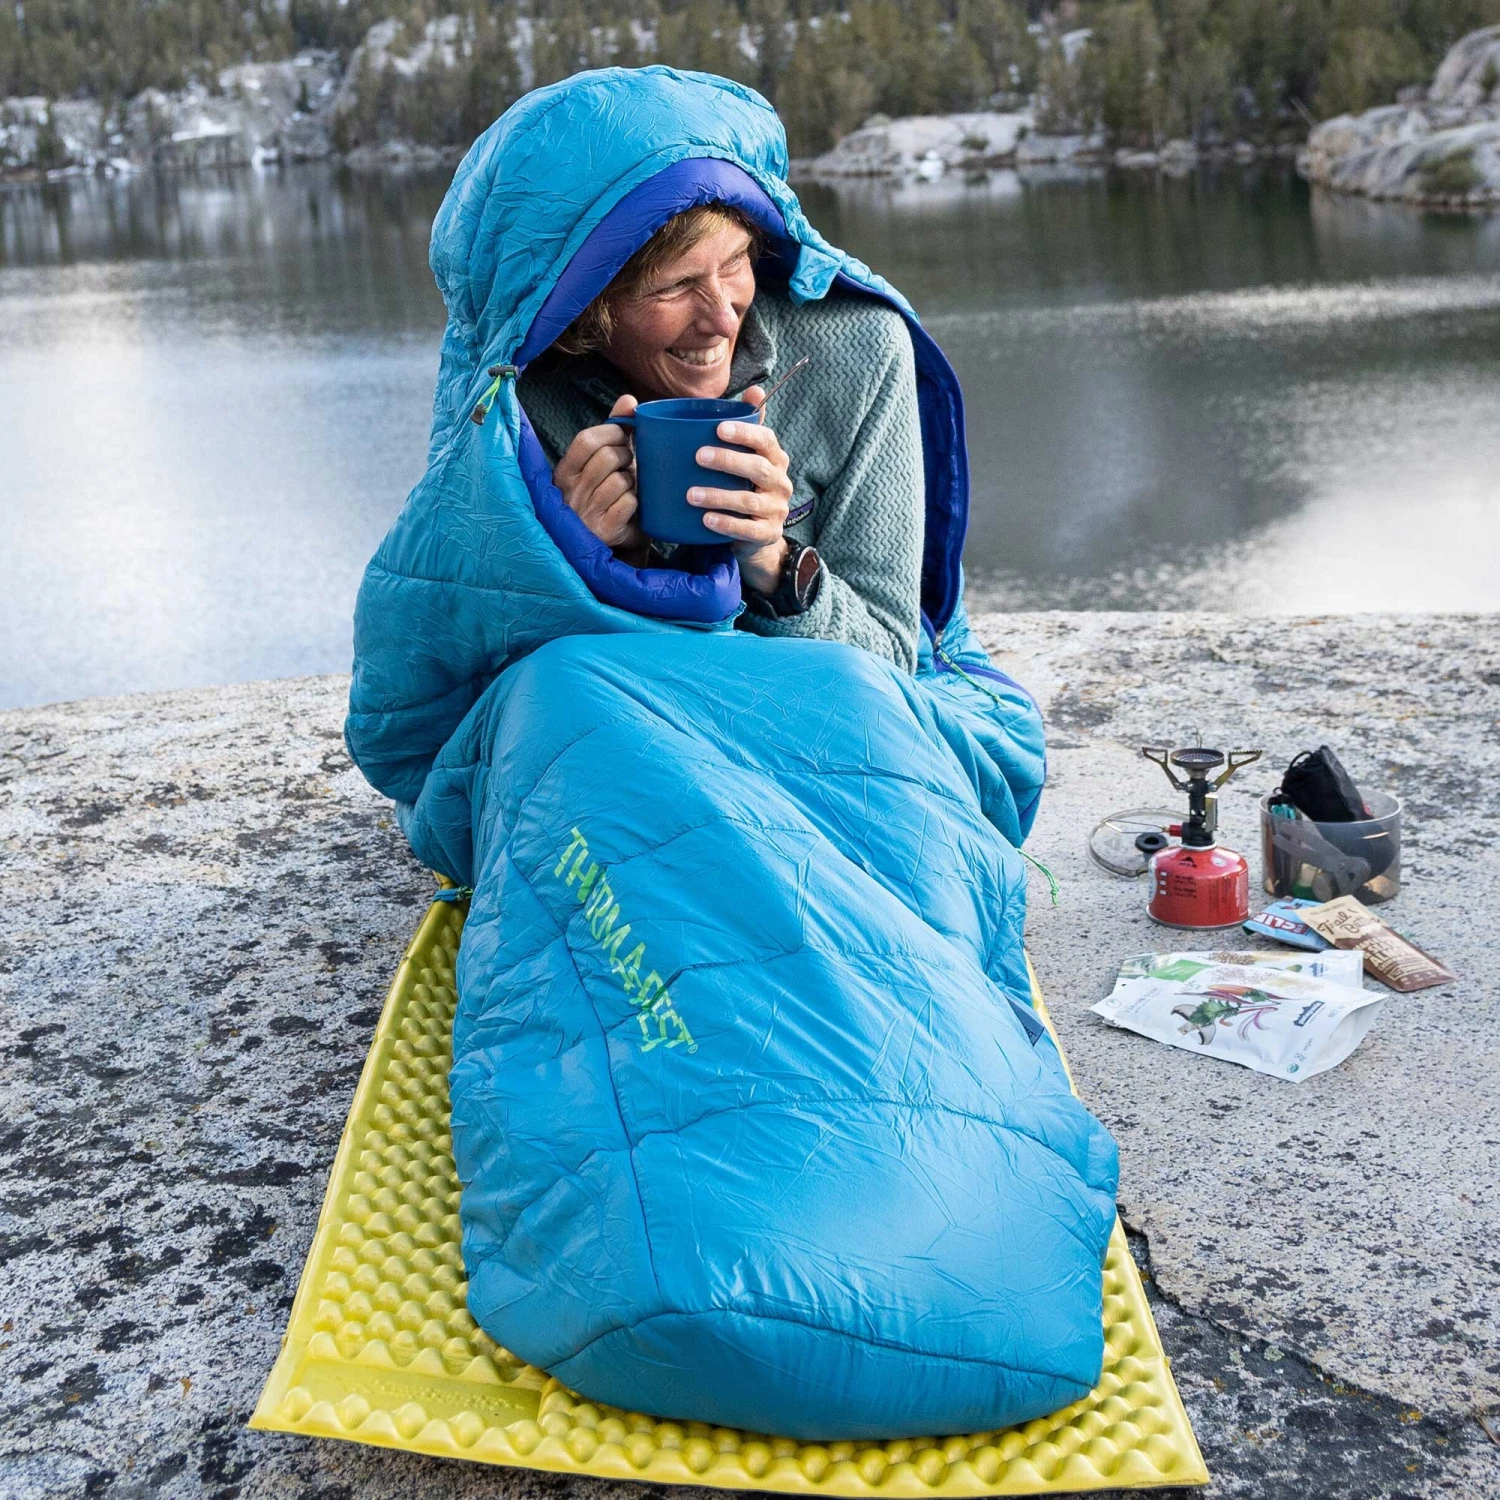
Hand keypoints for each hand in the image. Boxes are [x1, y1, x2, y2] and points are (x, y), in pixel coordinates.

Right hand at [554, 394, 643, 556]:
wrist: (608, 545)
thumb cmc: (605, 494)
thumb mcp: (600, 462)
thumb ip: (613, 429)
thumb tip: (629, 399)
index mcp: (565, 471)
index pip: (586, 439)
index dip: (612, 433)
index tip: (624, 438)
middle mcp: (571, 492)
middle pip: (608, 457)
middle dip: (628, 456)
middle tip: (629, 465)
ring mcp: (586, 513)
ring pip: (621, 480)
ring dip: (634, 481)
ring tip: (630, 488)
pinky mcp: (605, 531)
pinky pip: (629, 502)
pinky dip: (637, 501)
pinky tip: (633, 507)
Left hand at [688, 385, 791, 593]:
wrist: (757, 535)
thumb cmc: (745, 486)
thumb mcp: (747, 456)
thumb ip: (746, 426)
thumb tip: (756, 389)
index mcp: (775, 458)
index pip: (766, 440)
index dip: (745, 433)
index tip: (719, 429)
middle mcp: (780, 482)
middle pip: (758, 468)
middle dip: (728, 460)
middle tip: (698, 456)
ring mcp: (776, 509)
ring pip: (749, 501)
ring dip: (719, 496)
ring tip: (691, 494)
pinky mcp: (768, 533)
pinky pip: (748, 529)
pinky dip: (726, 524)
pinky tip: (705, 520)